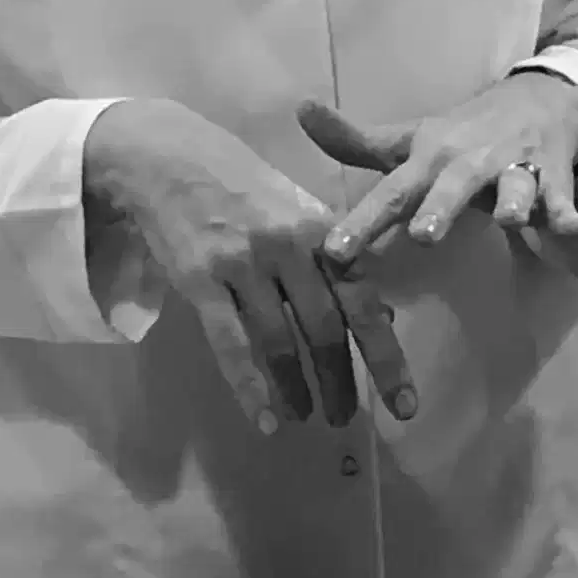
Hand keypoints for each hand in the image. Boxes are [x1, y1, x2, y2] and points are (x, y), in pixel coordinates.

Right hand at [82, 98, 416, 437]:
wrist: (173, 157)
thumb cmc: (246, 187)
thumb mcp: (302, 212)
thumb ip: (340, 262)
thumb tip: (384, 314)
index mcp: (323, 229)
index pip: (365, 300)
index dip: (386, 356)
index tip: (405, 404)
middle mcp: (290, 246)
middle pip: (327, 327)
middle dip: (341, 380)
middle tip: (347, 419)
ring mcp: (244, 263)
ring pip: (280, 340)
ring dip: (297, 387)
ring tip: (306, 416)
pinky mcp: (201, 279)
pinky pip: (230, 343)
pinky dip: (250, 387)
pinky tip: (265, 420)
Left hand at [300, 73, 577, 275]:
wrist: (537, 99)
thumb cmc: (463, 134)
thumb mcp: (411, 139)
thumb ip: (356, 142)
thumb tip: (300, 111)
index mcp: (430, 158)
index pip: (391, 191)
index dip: (363, 221)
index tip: (334, 252)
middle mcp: (469, 162)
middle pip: (453, 187)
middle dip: (441, 208)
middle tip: (426, 235)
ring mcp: (513, 167)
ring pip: (514, 187)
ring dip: (512, 202)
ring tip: (511, 218)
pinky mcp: (552, 176)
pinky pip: (562, 199)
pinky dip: (571, 214)